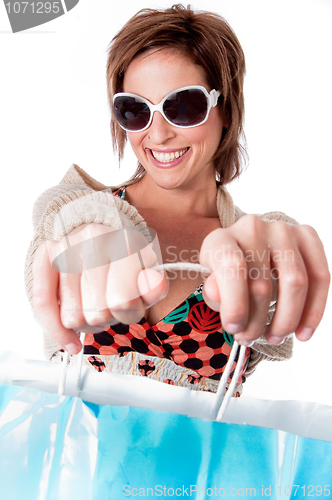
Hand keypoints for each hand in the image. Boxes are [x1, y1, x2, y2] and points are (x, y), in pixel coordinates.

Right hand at [32, 223, 166, 354]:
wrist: (102, 237)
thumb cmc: (127, 265)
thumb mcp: (149, 276)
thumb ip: (154, 286)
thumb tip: (153, 284)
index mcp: (127, 242)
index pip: (122, 301)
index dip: (129, 312)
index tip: (131, 305)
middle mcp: (94, 238)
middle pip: (97, 313)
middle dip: (107, 318)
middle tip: (111, 306)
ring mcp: (66, 245)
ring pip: (71, 316)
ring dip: (86, 323)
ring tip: (95, 307)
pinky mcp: (45, 254)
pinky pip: (42, 303)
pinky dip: (58, 331)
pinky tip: (72, 342)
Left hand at [200, 215, 329, 345]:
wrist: (249, 252)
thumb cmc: (228, 276)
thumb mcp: (214, 286)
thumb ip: (215, 293)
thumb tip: (220, 298)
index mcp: (221, 239)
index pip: (231, 267)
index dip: (235, 304)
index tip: (234, 329)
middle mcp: (252, 227)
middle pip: (262, 283)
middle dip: (257, 322)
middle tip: (250, 340)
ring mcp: (282, 229)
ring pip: (295, 282)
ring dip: (286, 320)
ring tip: (274, 337)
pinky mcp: (307, 235)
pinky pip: (320, 277)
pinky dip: (313, 311)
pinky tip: (302, 333)